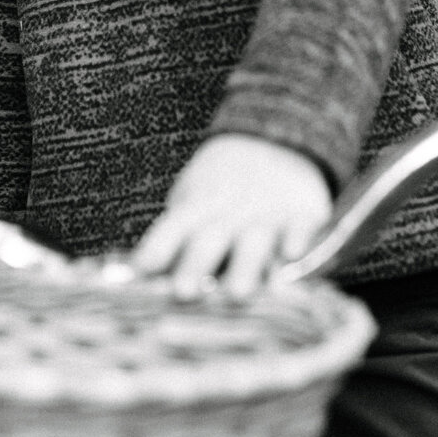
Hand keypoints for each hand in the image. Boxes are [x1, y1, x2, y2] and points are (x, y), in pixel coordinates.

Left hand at [133, 134, 331, 299]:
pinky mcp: (301, 217)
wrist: (273, 142)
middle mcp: (228, 215)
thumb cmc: (220, 192)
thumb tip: (136, 280)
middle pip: (208, 241)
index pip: (171, 229)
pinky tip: (291, 254)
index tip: (140, 271)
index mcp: (195, 209)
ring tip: (236, 294)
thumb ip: (172, 242)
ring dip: (244, 266)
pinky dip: (297, 239)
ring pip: (253, 242)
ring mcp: (266, 216)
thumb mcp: (192, 202)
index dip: (157, 249)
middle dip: (195, 265)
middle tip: (183, 294)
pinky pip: (300, 228)